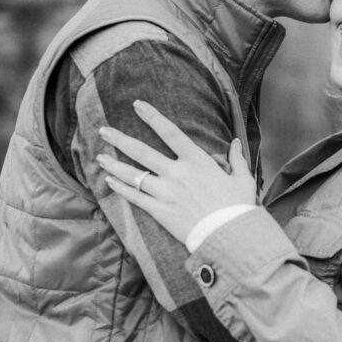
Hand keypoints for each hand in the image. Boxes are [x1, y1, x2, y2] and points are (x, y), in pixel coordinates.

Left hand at [96, 100, 256, 245]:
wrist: (229, 235)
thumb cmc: (238, 207)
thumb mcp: (242, 179)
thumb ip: (236, 159)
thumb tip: (236, 142)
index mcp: (197, 161)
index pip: (170, 132)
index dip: (152, 117)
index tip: (137, 105)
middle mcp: (178, 173)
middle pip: (142, 151)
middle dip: (120, 138)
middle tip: (103, 129)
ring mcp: (166, 192)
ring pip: (134, 174)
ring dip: (114, 164)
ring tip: (99, 156)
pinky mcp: (160, 211)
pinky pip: (136, 197)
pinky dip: (121, 188)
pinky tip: (110, 180)